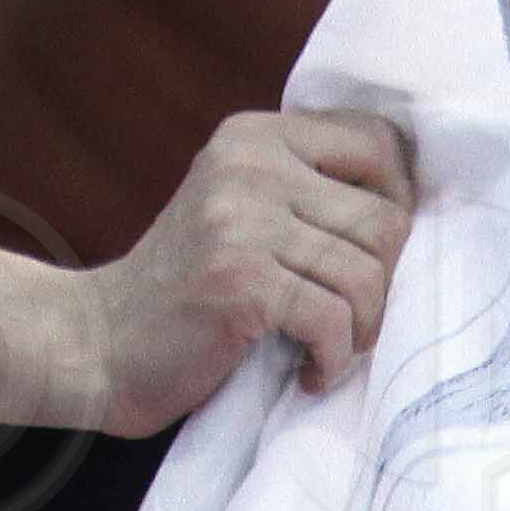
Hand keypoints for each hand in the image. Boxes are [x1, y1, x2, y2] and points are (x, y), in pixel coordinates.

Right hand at [87, 109, 418, 429]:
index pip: (379, 143)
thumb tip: (411, 211)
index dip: (398, 206)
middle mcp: (251, 164)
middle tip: (347, 320)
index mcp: (256, 137)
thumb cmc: (186, 293)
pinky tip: (305, 373)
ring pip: (368, 275)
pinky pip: (334, 321)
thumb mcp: (241, 213)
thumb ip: (306, 193)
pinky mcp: (240, 280)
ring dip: (360, 331)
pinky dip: (331, 362)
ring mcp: (243, 220)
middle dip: (384, 286)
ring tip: (324, 349)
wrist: (98, 343)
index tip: (371, 257)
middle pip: (387, 220)